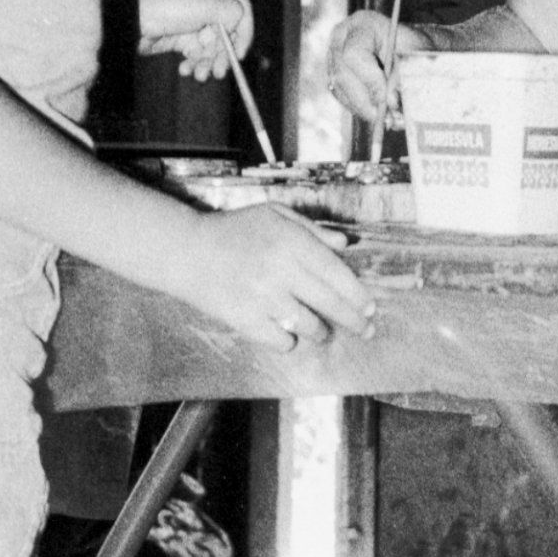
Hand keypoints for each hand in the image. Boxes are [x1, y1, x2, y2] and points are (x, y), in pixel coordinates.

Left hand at [139, 0, 253, 81]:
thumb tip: (239, 23)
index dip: (244, 31)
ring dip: (208, 63)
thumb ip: (231, 11)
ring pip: (212, 45)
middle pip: (227, 31)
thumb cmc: (165, 6)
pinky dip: (194, 63)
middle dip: (222, 54)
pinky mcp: (181, 35)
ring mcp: (193, 18)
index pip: (240, 6)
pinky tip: (185, 69)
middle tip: (219, 72)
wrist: (130, 21)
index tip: (240, 53)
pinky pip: (197, 52)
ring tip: (200, 75)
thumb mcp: (204, 4)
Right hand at [187, 204, 376, 353]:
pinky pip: (282, 341)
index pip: (336, 274)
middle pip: (330, 303)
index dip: (358, 294)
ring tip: (321, 329)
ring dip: (320, 331)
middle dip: (354, 321)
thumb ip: (312, 229)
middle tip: (366, 329)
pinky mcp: (245, 320)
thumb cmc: (234, 230)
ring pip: (309, 326)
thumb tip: (345, 244)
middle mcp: (280, 270)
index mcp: (290, 241)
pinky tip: (289, 334)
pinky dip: (289, 341)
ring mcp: (262, 298)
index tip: (370, 307)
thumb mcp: (273, 215)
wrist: (187, 251)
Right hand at [327, 9, 421, 124]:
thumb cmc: (414, 49)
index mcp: (362, 24)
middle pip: (342, 75)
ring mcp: (334, 56)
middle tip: (390, 118)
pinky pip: (343, 97)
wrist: (409, 48)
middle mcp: (341, 38)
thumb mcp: (414, 58)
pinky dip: (361, 109)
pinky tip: (380, 115)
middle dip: (367, 101)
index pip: (354, 54)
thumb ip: (401, 77)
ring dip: (365, 109)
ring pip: (341, 90)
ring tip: (390, 120)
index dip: (370, 80)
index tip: (390, 101)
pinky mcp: (334, 75)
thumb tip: (389, 104)